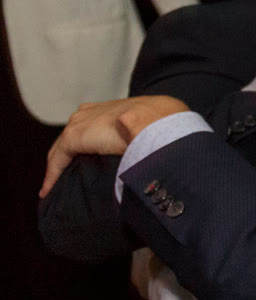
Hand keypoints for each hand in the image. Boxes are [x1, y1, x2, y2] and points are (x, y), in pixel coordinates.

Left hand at [42, 96, 190, 196]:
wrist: (158, 119)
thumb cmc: (163, 122)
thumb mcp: (150, 125)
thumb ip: (143, 134)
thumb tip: (151, 152)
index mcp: (108, 108)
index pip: (88, 128)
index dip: (84, 145)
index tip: (82, 162)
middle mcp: (89, 112)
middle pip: (69, 139)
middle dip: (65, 158)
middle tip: (61, 179)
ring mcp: (80, 123)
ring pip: (61, 150)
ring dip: (57, 168)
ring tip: (53, 187)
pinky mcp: (74, 137)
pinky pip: (57, 161)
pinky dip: (52, 176)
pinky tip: (48, 190)